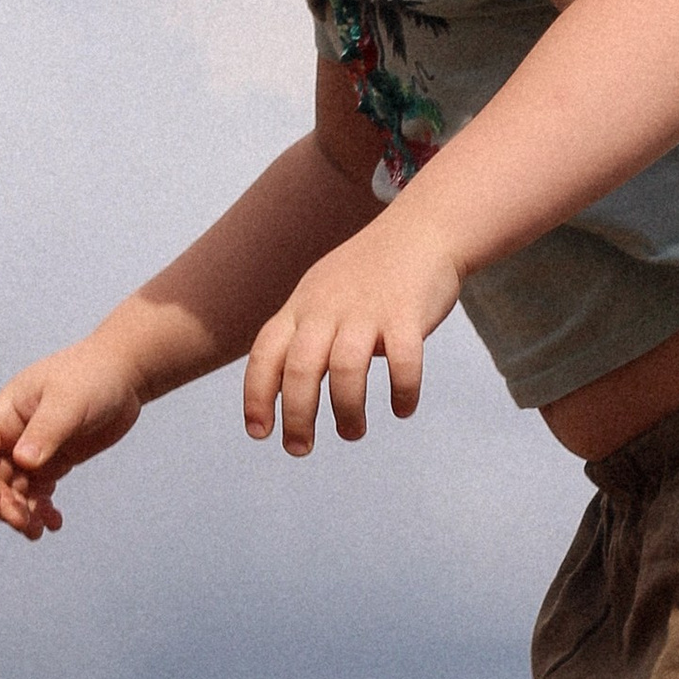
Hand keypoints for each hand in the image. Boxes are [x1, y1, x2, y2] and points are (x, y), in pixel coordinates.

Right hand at [0, 335, 144, 538]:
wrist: (123, 374)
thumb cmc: (94, 376)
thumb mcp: (69, 401)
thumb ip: (46, 431)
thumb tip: (23, 461)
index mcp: (5, 414)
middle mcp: (12, 434)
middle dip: (2, 504)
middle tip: (25, 524)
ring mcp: (31, 450)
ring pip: (13, 490)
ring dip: (20, 513)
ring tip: (38, 531)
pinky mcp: (52, 462)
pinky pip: (37, 492)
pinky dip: (41, 510)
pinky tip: (54, 522)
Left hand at [244, 208, 460, 456]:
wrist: (422, 229)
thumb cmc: (369, 274)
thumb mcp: (321, 295)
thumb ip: (302, 336)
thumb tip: (284, 394)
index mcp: (302, 307)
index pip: (266, 353)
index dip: (257, 395)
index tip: (259, 432)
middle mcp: (328, 308)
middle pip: (301, 368)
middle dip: (297, 416)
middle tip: (300, 448)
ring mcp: (368, 310)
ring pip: (346, 370)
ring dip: (347, 412)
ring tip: (352, 432)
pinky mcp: (408, 313)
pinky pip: (403, 362)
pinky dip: (402, 392)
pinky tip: (402, 409)